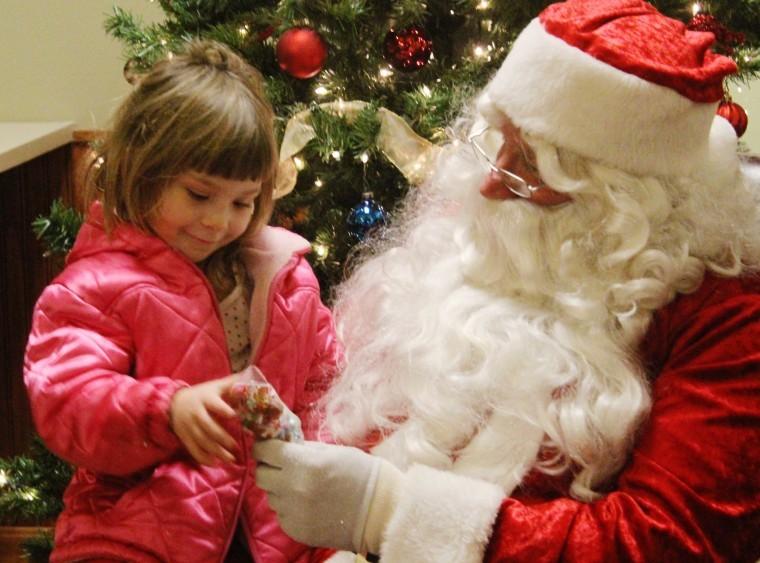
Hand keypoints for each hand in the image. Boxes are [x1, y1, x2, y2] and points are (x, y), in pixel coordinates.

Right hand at [170, 374, 238, 465]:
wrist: (173, 403)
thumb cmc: (202, 394)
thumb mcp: (215, 387)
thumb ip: (232, 383)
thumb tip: (253, 373)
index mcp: (206, 399)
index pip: (214, 404)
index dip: (223, 409)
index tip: (234, 416)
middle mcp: (196, 413)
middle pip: (208, 427)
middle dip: (222, 438)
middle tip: (235, 446)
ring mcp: (189, 427)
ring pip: (202, 441)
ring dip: (216, 451)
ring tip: (230, 459)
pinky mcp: (185, 437)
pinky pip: (193, 450)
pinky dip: (204, 458)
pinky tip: (216, 464)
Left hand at [254, 440, 381, 551]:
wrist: (379, 511)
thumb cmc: (360, 473)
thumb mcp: (333, 451)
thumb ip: (304, 448)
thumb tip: (284, 444)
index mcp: (303, 464)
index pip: (265, 451)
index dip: (264, 446)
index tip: (267, 446)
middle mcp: (292, 489)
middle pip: (260, 475)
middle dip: (268, 467)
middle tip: (282, 466)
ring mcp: (293, 512)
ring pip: (271, 496)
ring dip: (280, 489)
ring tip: (301, 487)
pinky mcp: (296, 531)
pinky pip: (281, 515)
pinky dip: (290, 508)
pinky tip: (308, 504)